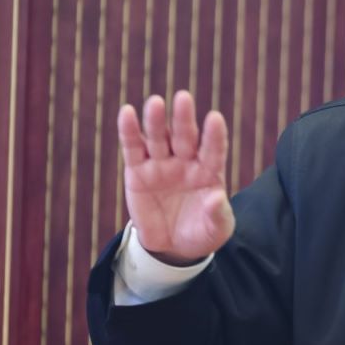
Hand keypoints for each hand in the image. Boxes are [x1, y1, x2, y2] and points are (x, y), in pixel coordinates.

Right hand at [117, 91, 233, 264]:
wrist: (172, 246)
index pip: (213, 149)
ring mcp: (161, 163)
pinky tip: (126, 112)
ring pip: (158, 137)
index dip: (214, 135)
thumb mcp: (216, 230)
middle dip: (184, 118)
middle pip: (185, 136)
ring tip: (155, 102)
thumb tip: (217, 197)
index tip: (215, 118)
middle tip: (183, 98)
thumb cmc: (201, 232)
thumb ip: (217, 214)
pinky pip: (133, 148)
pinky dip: (129, 131)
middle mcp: (186, 161)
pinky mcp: (138, 170)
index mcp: (209, 171)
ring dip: (156, 121)